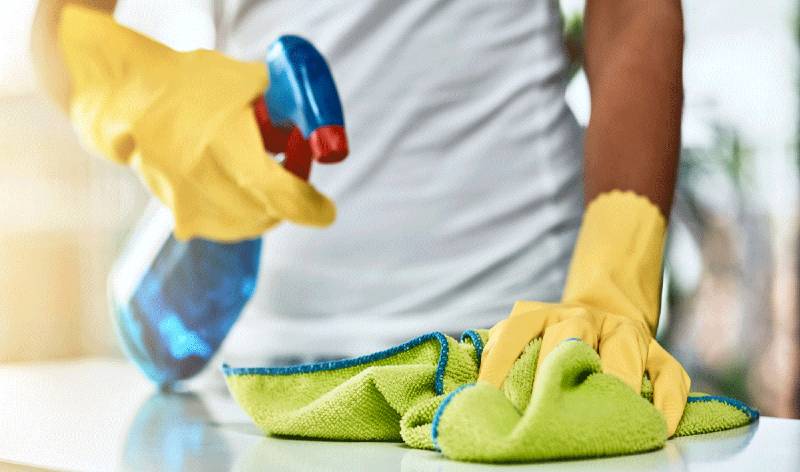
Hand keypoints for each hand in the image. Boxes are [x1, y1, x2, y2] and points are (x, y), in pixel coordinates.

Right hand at [58, 6, 333, 240]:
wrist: (132, 101)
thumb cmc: (196, 85)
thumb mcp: (250, 82)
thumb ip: (290, 106)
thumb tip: (321, 133)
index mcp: (232, 152)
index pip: (286, 198)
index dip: (313, 208)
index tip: (326, 210)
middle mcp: (212, 186)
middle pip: (272, 213)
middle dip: (288, 198)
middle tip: (287, 172)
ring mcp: (192, 206)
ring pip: (251, 225)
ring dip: (264, 208)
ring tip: (250, 171)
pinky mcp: (181, 217)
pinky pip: (226, 226)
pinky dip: (240, 213)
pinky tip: (228, 183)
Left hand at [478, 191, 690, 435]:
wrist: (609, 306)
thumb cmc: (556, 338)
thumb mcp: (525, 336)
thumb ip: (501, 356)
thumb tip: (470, 395)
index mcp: (542, 314)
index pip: (513, 334)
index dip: (497, 366)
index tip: (484, 398)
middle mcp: (584, 318)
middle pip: (569, 337)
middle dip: (556, 373)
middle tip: (544, 412)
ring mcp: (626, 333)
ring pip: (623, 352)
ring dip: (615, 385)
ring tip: (607, 418)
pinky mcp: (662, 354)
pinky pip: (670, 378)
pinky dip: (666, 404)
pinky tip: (656, 427)